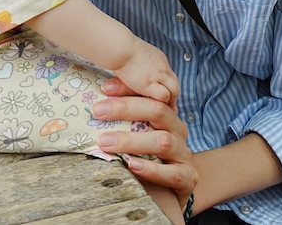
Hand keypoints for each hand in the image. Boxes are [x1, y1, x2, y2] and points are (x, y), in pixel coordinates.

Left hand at [92, 79, 196, 208]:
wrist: (173, 192)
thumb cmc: (148, 160)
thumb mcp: (135, 138)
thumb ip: (122, 123)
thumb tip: (93, 107)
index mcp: (167, 116)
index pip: (150, 95)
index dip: (128, 90)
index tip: (104, 88)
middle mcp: (178, 131)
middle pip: (158, 111)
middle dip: (126, 109)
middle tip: (98, 111)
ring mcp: (184, 154)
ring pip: (163, 141)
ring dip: (132, 141)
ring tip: (106, 142)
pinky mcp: (188, 178)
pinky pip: (172, 173)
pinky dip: (152, 170)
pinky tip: (132, 166)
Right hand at [113, 41, 179, 107]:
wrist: (120, 49)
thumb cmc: (121, 50)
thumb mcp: (136, 54)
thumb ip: (141, 63)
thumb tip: (133, 70)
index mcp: (159, 59)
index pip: (169, 76)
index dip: (166, 87)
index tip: (162, 94)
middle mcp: (163, 67)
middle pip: (175, 84)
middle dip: (172, 95)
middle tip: (167, 105)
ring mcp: (158, 76)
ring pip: (174, 91)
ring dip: (168, 100)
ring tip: (161, 108)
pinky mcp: (150, 85)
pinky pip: (164, 96)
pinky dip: (161, 102)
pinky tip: (153, 106)